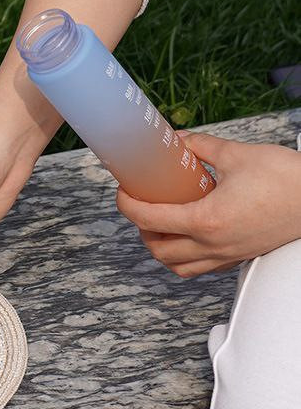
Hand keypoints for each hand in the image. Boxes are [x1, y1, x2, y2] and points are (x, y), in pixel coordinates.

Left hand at [117, 132, 300, 276]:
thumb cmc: (287, 180)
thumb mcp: (236, 154)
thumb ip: (200, 146)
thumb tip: (177, 140)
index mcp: (206, 220)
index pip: (150, 219)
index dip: (127, 205)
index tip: (123, 192)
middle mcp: (214, 245)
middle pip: (158, 250)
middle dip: (140, 229)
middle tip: (140, 205)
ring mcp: (228, 255)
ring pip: (179, 267)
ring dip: (161, 248)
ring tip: (159, 223)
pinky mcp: (241, 257)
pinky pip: (202, 268)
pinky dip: (185, 256)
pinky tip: (186, 233)